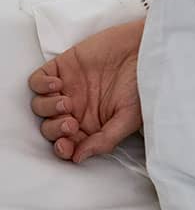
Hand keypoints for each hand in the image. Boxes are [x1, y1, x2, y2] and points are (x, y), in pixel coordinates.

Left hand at [28, 19, 145, 162]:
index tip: (67, 146)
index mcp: (92, 125)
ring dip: (48, 109)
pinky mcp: (61, 68)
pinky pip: (37, 81)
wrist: (143, 51)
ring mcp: (67, 88)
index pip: (68, 143)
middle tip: (71, 123)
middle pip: (49, 128)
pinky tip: (59, 84)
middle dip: (55, 130)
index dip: (63, 148)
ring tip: (68, 103)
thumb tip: (78, 158)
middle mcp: (77, 109)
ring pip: (40, 106)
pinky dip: (41, 85)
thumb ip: (105, 139)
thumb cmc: (142, 84)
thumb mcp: (129, 118)